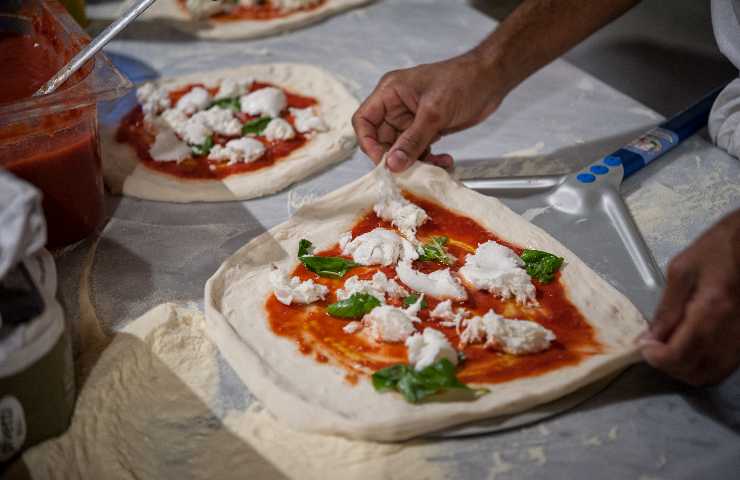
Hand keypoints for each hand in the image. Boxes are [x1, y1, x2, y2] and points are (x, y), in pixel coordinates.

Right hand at [352, 51, 504, 171]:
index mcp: (389, 93)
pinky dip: (429, 159)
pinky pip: (419, 150)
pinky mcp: (427, 129)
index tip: (382, 162)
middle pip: (381, 140)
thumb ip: (412, 140)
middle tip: (410, 172)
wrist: (491, 79)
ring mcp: (411, 119)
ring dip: (416, 162)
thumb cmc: (463, 81)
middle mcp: (396, 106)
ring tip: (435, 166)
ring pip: (401, 149)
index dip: (368, 143)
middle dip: (395, 158)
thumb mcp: (434, 112)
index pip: (364, 121)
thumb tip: (392, 164)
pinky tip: (445, 161)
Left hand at [640, 209, 739, 385]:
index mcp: (712, 311)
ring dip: (686, 369)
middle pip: (696, 372)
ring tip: (669, 348)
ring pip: (713, 374)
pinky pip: (725, 365)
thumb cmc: (720, 248)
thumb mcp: (682, 270)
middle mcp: (732, 332)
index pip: (679, 355)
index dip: (656, 358)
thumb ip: (667, 307)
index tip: (643, 346)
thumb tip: (651, 335)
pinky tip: (690, 347)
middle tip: (654, 348)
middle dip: (669, 367)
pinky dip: (704, 365)